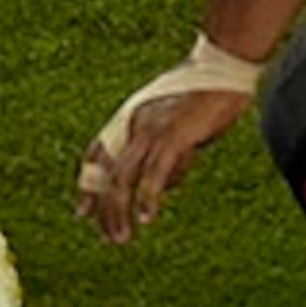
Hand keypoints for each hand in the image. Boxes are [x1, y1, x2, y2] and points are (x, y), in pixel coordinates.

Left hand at [77, 66, 257, 242]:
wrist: (222, 69)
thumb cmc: (204, 97)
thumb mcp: (178, 129)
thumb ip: (167, 156)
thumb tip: (163, 185)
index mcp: (130, 120)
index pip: (98, 156)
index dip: (88, 184)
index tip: (82, 212)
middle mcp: (132, 124)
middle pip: (106, 172)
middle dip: (103, 207)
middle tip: (108, 236)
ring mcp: (151, 129)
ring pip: (123, 176)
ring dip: (119, 210)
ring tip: (121, 237)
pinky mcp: (173, 135)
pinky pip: (154, 170)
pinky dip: (148, 195)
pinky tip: (146, 217)